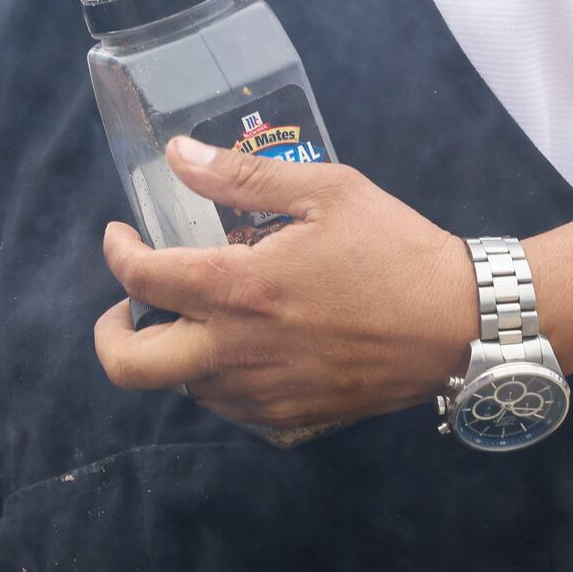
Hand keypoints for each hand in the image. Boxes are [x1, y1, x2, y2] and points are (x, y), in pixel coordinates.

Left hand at [92, 137, 477, 437]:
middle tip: (125, 305)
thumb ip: (242, 176)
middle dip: (109, 333)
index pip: (139, 280)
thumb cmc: (397, 251)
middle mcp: (237, 350)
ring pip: (178, 384)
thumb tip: (176, 155)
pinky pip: (224, 404)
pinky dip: (215, 376)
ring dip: (173, 349)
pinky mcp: (287, 416)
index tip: (121, 236)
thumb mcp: (326, 191)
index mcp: (239, 289)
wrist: (463, 325)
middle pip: (128, 365)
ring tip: (201, 313)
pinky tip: (242, 343)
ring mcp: (260, 391)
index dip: (116, 253)